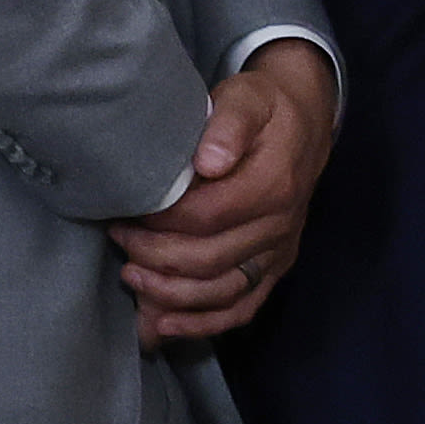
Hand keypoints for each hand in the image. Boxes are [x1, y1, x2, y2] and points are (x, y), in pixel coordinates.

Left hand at [108, 37, 337, 343]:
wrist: (305, 123)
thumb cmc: (264, 108)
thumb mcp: (247, 97)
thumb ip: (228, 124)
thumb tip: (208, 161)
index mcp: (273, 183)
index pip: (206, 217)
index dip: (160, 222)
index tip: (125, 212)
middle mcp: (280, 224)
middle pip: (208, 259)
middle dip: (153, 256)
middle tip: (119, 237)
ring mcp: (279, 251)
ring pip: (221, 291)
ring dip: (170, 293)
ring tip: (130, 276)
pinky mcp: (276, 268)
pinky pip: (242, 307)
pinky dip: (202, 324)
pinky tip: (163, 325)